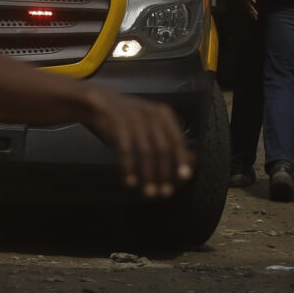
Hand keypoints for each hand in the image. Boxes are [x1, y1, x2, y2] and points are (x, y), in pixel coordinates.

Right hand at [79, 91, 193, 199]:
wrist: (102, 101)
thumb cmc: (130, 117)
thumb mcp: (153, 124)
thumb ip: (171, 140)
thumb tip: (191, 159)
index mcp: (164, 114)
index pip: (177, 139)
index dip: (181, 159)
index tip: (184, 177)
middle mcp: (151, 114)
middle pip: (162, 148)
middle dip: (165, 173)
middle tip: (165, 191)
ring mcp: (134, 117)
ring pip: (145, 152)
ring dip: (148, 175)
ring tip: (149, 191)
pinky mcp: (117, 122)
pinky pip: (126, 150)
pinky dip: (129, 168)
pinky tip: (131, 180)